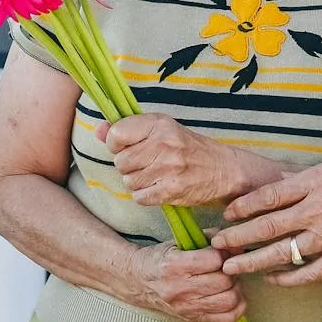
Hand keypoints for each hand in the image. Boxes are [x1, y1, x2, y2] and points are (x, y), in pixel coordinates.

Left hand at [101, 114, 270, 208]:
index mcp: (159, 123)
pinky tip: (160, 188)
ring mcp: (168, 167)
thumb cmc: (189, 148)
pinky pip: (140, 197)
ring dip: (138, 182)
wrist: (223, 170)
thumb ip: (128, 129)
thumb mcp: (161, 130)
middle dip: (129, 166)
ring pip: (128, 181)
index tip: (129, 147)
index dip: (117, 145)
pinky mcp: (172, 190)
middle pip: (120, 162)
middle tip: (148, 164)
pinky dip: (146, 196)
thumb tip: (97, 130)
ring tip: (156, 176)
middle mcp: (164, 143)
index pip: (116, 134)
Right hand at [126, 244, 245, 321]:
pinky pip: (227, 319)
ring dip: (235, 288)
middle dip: (231, 270)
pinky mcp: (194, 320)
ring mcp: (187, 308)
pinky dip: (236, 307)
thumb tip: (234, 243)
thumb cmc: (160, 259)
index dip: (225, 253)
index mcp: (174, 266)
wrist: (139, 282)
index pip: (214, 260)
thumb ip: (207, 238)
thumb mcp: (178, 242)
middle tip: (228, 266)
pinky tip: (230, 296)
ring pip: (228, 300)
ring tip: (229, 281)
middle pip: (224, 281)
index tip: (224, 251)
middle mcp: (179, 290)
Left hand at [211, 156, 321, 285]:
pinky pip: (308, 272)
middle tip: (214, 243)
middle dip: (237, 235)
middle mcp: (319, 210)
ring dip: (252, 260)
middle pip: (268, 225)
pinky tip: (272, 279)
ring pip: (282, 252)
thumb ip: (313, 179)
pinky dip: (287, 278)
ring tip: (230, 267)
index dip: (244, 205)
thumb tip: (286, 184)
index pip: (270, 195)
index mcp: (318, 182)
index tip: (227, 212)